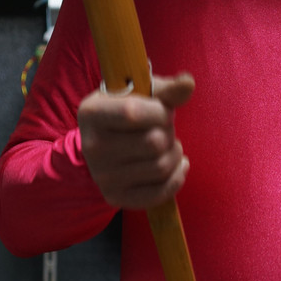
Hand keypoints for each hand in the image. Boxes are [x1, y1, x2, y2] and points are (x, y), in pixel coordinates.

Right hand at [77, 73, 194, 209]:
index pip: (133, 113)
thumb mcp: (141, 93)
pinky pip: (160, 194)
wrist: (103, 140)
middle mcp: (92, 147)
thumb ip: (166, 89)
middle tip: (164, 129)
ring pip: (161, 167)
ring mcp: (102, 176)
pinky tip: (177, 166)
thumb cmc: (127, 109)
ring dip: (175, 153)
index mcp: (92, 113)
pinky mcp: (115, 197)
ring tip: (168, 145)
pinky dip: (177, 178)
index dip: (160, 112)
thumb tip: (188, 83)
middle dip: (169, 132)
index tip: (162, 111)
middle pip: (154, 143)